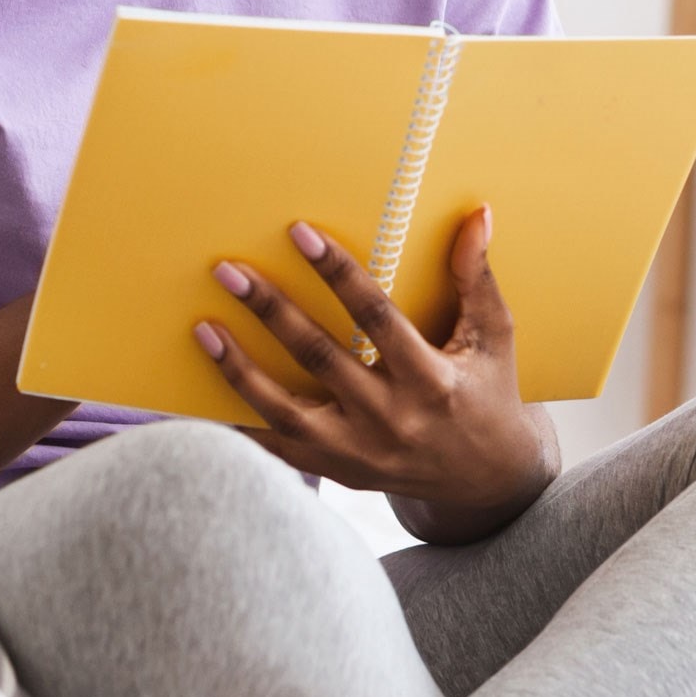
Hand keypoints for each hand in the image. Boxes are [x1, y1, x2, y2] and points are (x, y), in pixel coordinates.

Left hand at [192, 207, 559, 542]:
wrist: (486, 482)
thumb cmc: (489, 394)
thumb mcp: (495, 337)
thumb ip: (476, 277)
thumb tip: (478, 215)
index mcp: (431, 380)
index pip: (375, 317)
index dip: (337, 273)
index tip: (299, 232)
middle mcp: (391, 419)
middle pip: (319, 357)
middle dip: (271, 310)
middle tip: (228, 270)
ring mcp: (359, 452)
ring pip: (286, 410)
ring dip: (240, 369)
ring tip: (203, 328)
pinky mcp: (338, 473)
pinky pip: (278, 450)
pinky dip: (239, 426)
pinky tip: (200, 398)